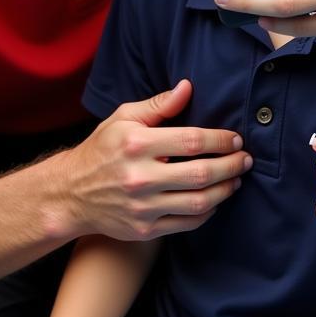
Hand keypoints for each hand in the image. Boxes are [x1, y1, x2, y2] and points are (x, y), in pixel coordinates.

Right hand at [59, 80, 251, 240]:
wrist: (70, 193)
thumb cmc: (102, 150)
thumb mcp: (122, 118)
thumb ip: (158, 104)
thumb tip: (188, 87)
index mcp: (136, 143)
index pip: (191, 141)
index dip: (220, 140)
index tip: (235, 139)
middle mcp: (139, 176)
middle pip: (201, 173)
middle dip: (231, 165)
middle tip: (245, 159)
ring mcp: (142, 207)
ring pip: (198, 202)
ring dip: (225, 190)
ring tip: (236, 179)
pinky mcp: (144, 229)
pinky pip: (186, 223)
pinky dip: (207, 212)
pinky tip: (214, 199)